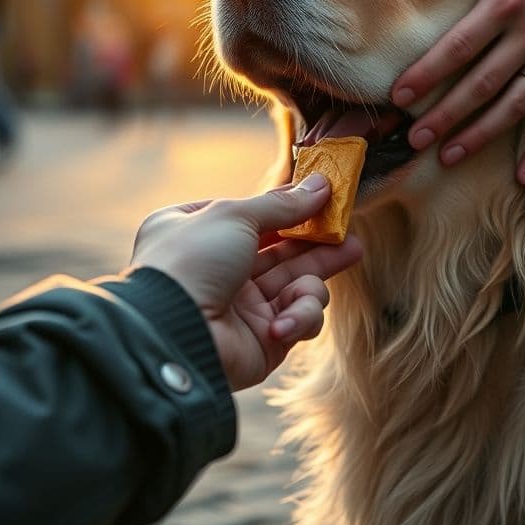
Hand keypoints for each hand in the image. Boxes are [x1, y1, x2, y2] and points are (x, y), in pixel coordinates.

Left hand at [130, 174, 362, 390]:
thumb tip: (321, 184)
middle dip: (319, 242)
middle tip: (349, 232)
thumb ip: (283, 204)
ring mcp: (241, 307)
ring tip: (348, 256)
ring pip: (297, 286)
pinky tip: (283, 323)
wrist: (174, 334)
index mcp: (197, 234)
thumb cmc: (193, 262)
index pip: (253, 218)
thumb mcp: (236, 216)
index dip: (289, 209)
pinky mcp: (262, 340)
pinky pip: (297, 321)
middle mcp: (218, 270)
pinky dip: (299, 318)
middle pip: (282, 252)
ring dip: (320, 275)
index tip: (324, 199)